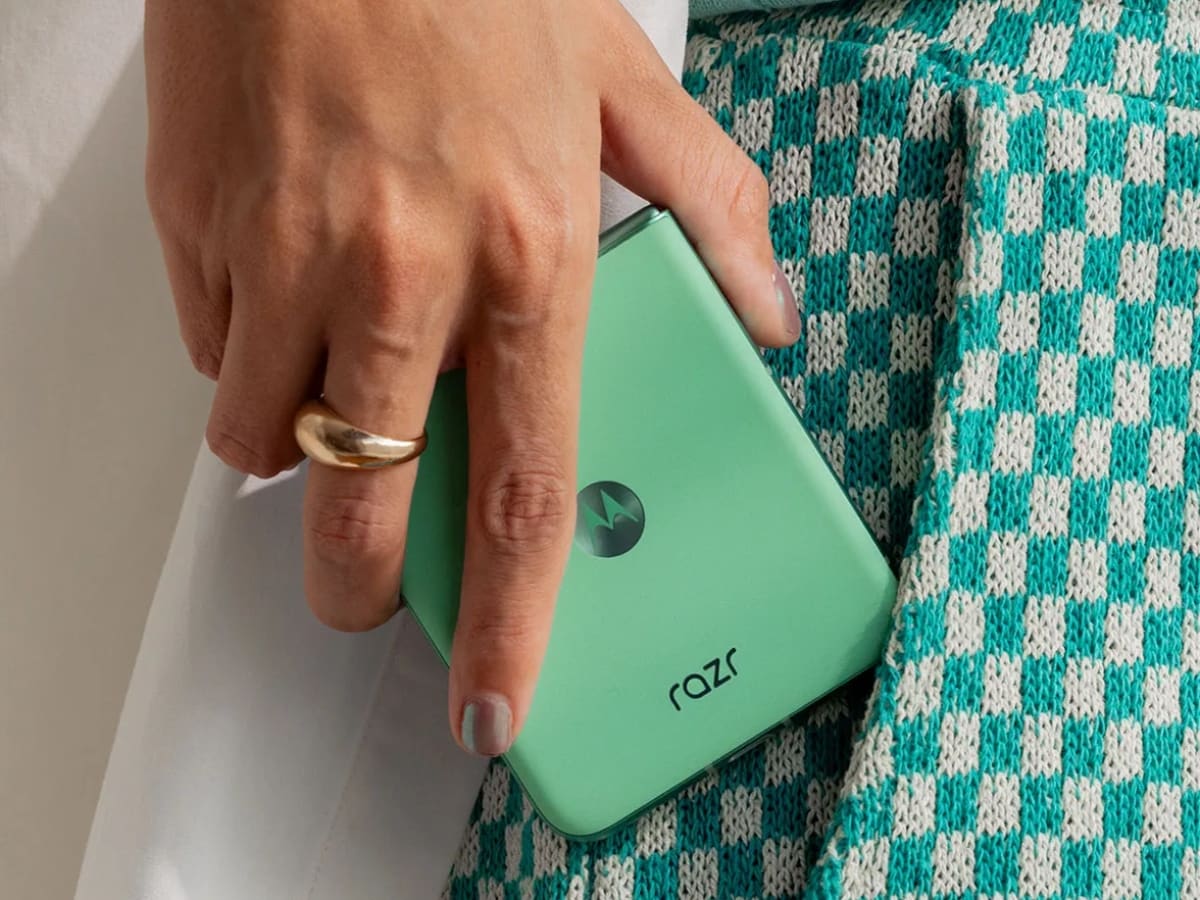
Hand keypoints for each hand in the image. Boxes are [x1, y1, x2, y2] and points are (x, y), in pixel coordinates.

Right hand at [145, 0, 798, 755]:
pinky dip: (245, 355)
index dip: (510, 623)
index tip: (495, 702)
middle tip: (371, 593)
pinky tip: (287, 293)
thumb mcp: (621, 76)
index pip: (524, 492)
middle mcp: (404, 277)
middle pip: (365, 508)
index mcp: (527, 255)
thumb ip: (709, 205)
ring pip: (260, 440)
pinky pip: (211, 352)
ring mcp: (289, 258)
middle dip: (357, 588)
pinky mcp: (203, 231)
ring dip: (294, 448)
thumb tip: (764, 310)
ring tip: (333, 389)